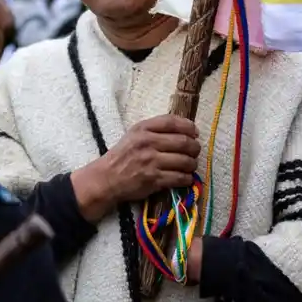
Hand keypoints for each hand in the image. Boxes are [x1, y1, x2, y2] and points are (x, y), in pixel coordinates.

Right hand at [72, 115, 199, 221]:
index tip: (195, 133)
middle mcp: (148, 143)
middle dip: (194, 147)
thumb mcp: (134, 135)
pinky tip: (185, 178)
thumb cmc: (123, 155)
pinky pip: (179, 178)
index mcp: (143, 129)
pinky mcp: (153, 179)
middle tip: (195, 151)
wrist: (106, 178)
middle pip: (183, 142)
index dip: (188, 126)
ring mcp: (151, 162)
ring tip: (190, 165)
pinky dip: (187, 178)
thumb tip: (184, 130)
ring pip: (184, 161)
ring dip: (192, 164)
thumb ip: (155, 129)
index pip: (172, 122)